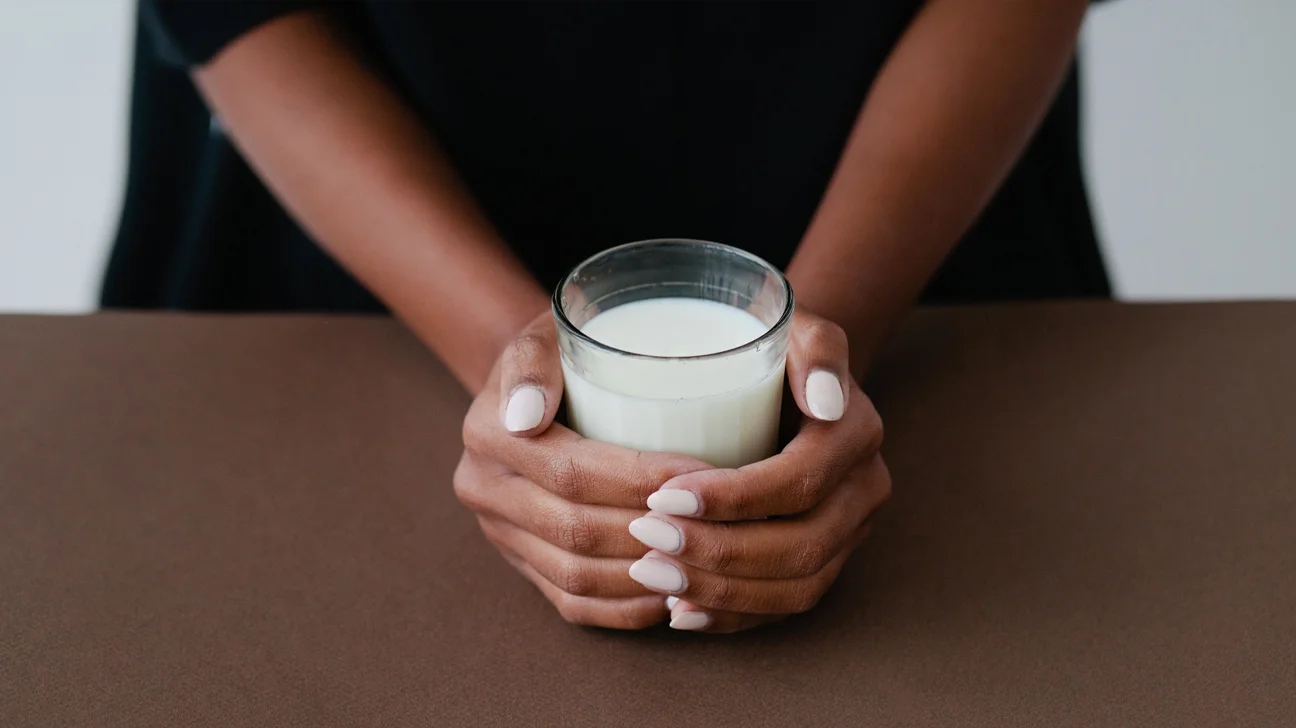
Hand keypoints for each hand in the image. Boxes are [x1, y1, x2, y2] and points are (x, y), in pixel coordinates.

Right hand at [454, 313, 712, 627]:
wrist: (543, 389)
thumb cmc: (567, 353)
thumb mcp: (550, 332)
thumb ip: (533, 358)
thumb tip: (526, 415)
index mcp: (487, 431)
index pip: (572, 469)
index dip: (642, 478)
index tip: (706, 472)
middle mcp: (483, 489)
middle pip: (577, 528)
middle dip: (654, 530)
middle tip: (720, 523)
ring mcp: (501, 535)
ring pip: (576, 575)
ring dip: (645, 576)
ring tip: (705, 561)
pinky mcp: (521, 567)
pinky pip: (572, 604)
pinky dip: (626, 608)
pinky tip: (673, 595)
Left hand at [629, 310, 890, 632]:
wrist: (789, 378)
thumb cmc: (772, 347)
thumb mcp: (792, 325)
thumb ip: (815, 345)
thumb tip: (825, 400)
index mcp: (856, 435)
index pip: (799, 482)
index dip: (733, 499)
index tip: (663, 496)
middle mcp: (863, 491)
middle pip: (800, 546)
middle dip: (719, 552)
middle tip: (646, 541)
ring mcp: (848, 534)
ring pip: (796, 588)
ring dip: (722, 592)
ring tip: (653, 576)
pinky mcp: (825, 563)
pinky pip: (785, 608)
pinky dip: (733, 616)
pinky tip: (680, 611)